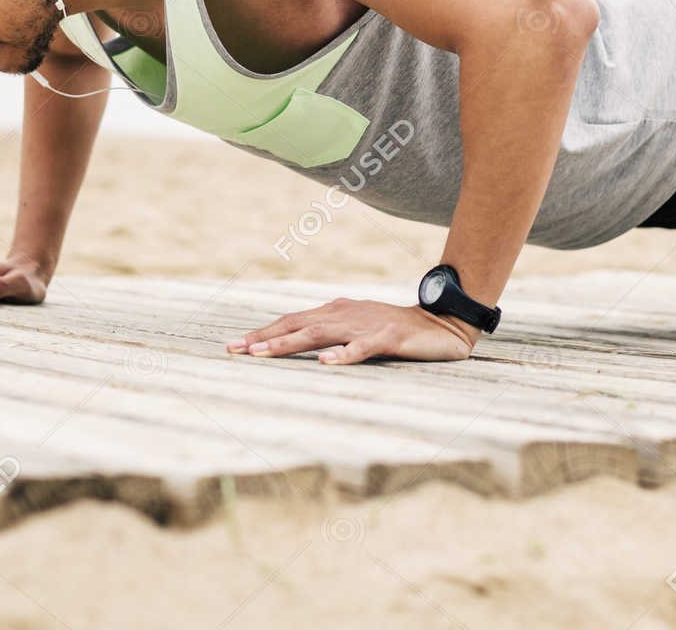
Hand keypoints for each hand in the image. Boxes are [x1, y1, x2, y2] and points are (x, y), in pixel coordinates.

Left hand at [226, 298, 477, 364]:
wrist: (441, 324)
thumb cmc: (395, 329)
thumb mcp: (357, 328)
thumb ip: (330, 331)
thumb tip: (295, 340)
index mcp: (336, 312)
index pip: (292, 321)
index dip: (263, 332)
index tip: (234, 346)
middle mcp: (345, 314)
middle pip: (297, 324)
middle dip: (264, 337)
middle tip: (236, 349)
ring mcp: (365, 325)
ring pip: (320, 334)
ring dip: (289, 343)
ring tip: (263, 353)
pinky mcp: (388, 338)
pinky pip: (362, 348)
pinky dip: (342, 355)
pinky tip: (325, 363)